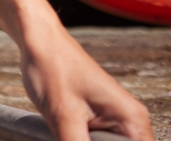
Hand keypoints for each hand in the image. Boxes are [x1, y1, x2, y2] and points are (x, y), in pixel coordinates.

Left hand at [0, 0, 152, 140]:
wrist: (37, 39)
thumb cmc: (52, 66)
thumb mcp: (63, 117)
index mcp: (133, 121)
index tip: (81, 138)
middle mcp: (131, 121)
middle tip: (67, 132)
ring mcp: (115, 119)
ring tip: (65, 128)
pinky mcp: (99, 118)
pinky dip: (77, 140)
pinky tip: (63, 130)